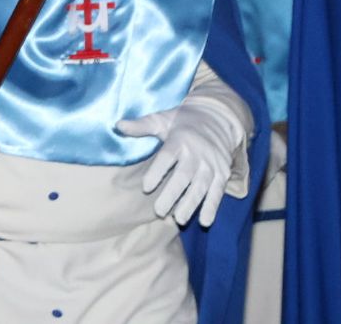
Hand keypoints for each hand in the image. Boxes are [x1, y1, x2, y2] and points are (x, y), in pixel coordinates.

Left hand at [116, 97, 244, 227]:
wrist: (217, 119)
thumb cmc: (182, 121)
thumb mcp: (161, 119)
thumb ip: (141, 125)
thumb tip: (117, 126)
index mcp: (180, 139)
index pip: (167, 157)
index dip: (157, 172)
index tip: (146, 187)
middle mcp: (197, 153)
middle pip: (184, 176)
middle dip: (172, 194)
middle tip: (159, 212)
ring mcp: (211, 164)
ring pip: (201, 187)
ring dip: (191, 204)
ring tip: (179, 220)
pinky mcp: (222, 173)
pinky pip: (218, 192)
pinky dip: (212, 207)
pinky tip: (204, 221)